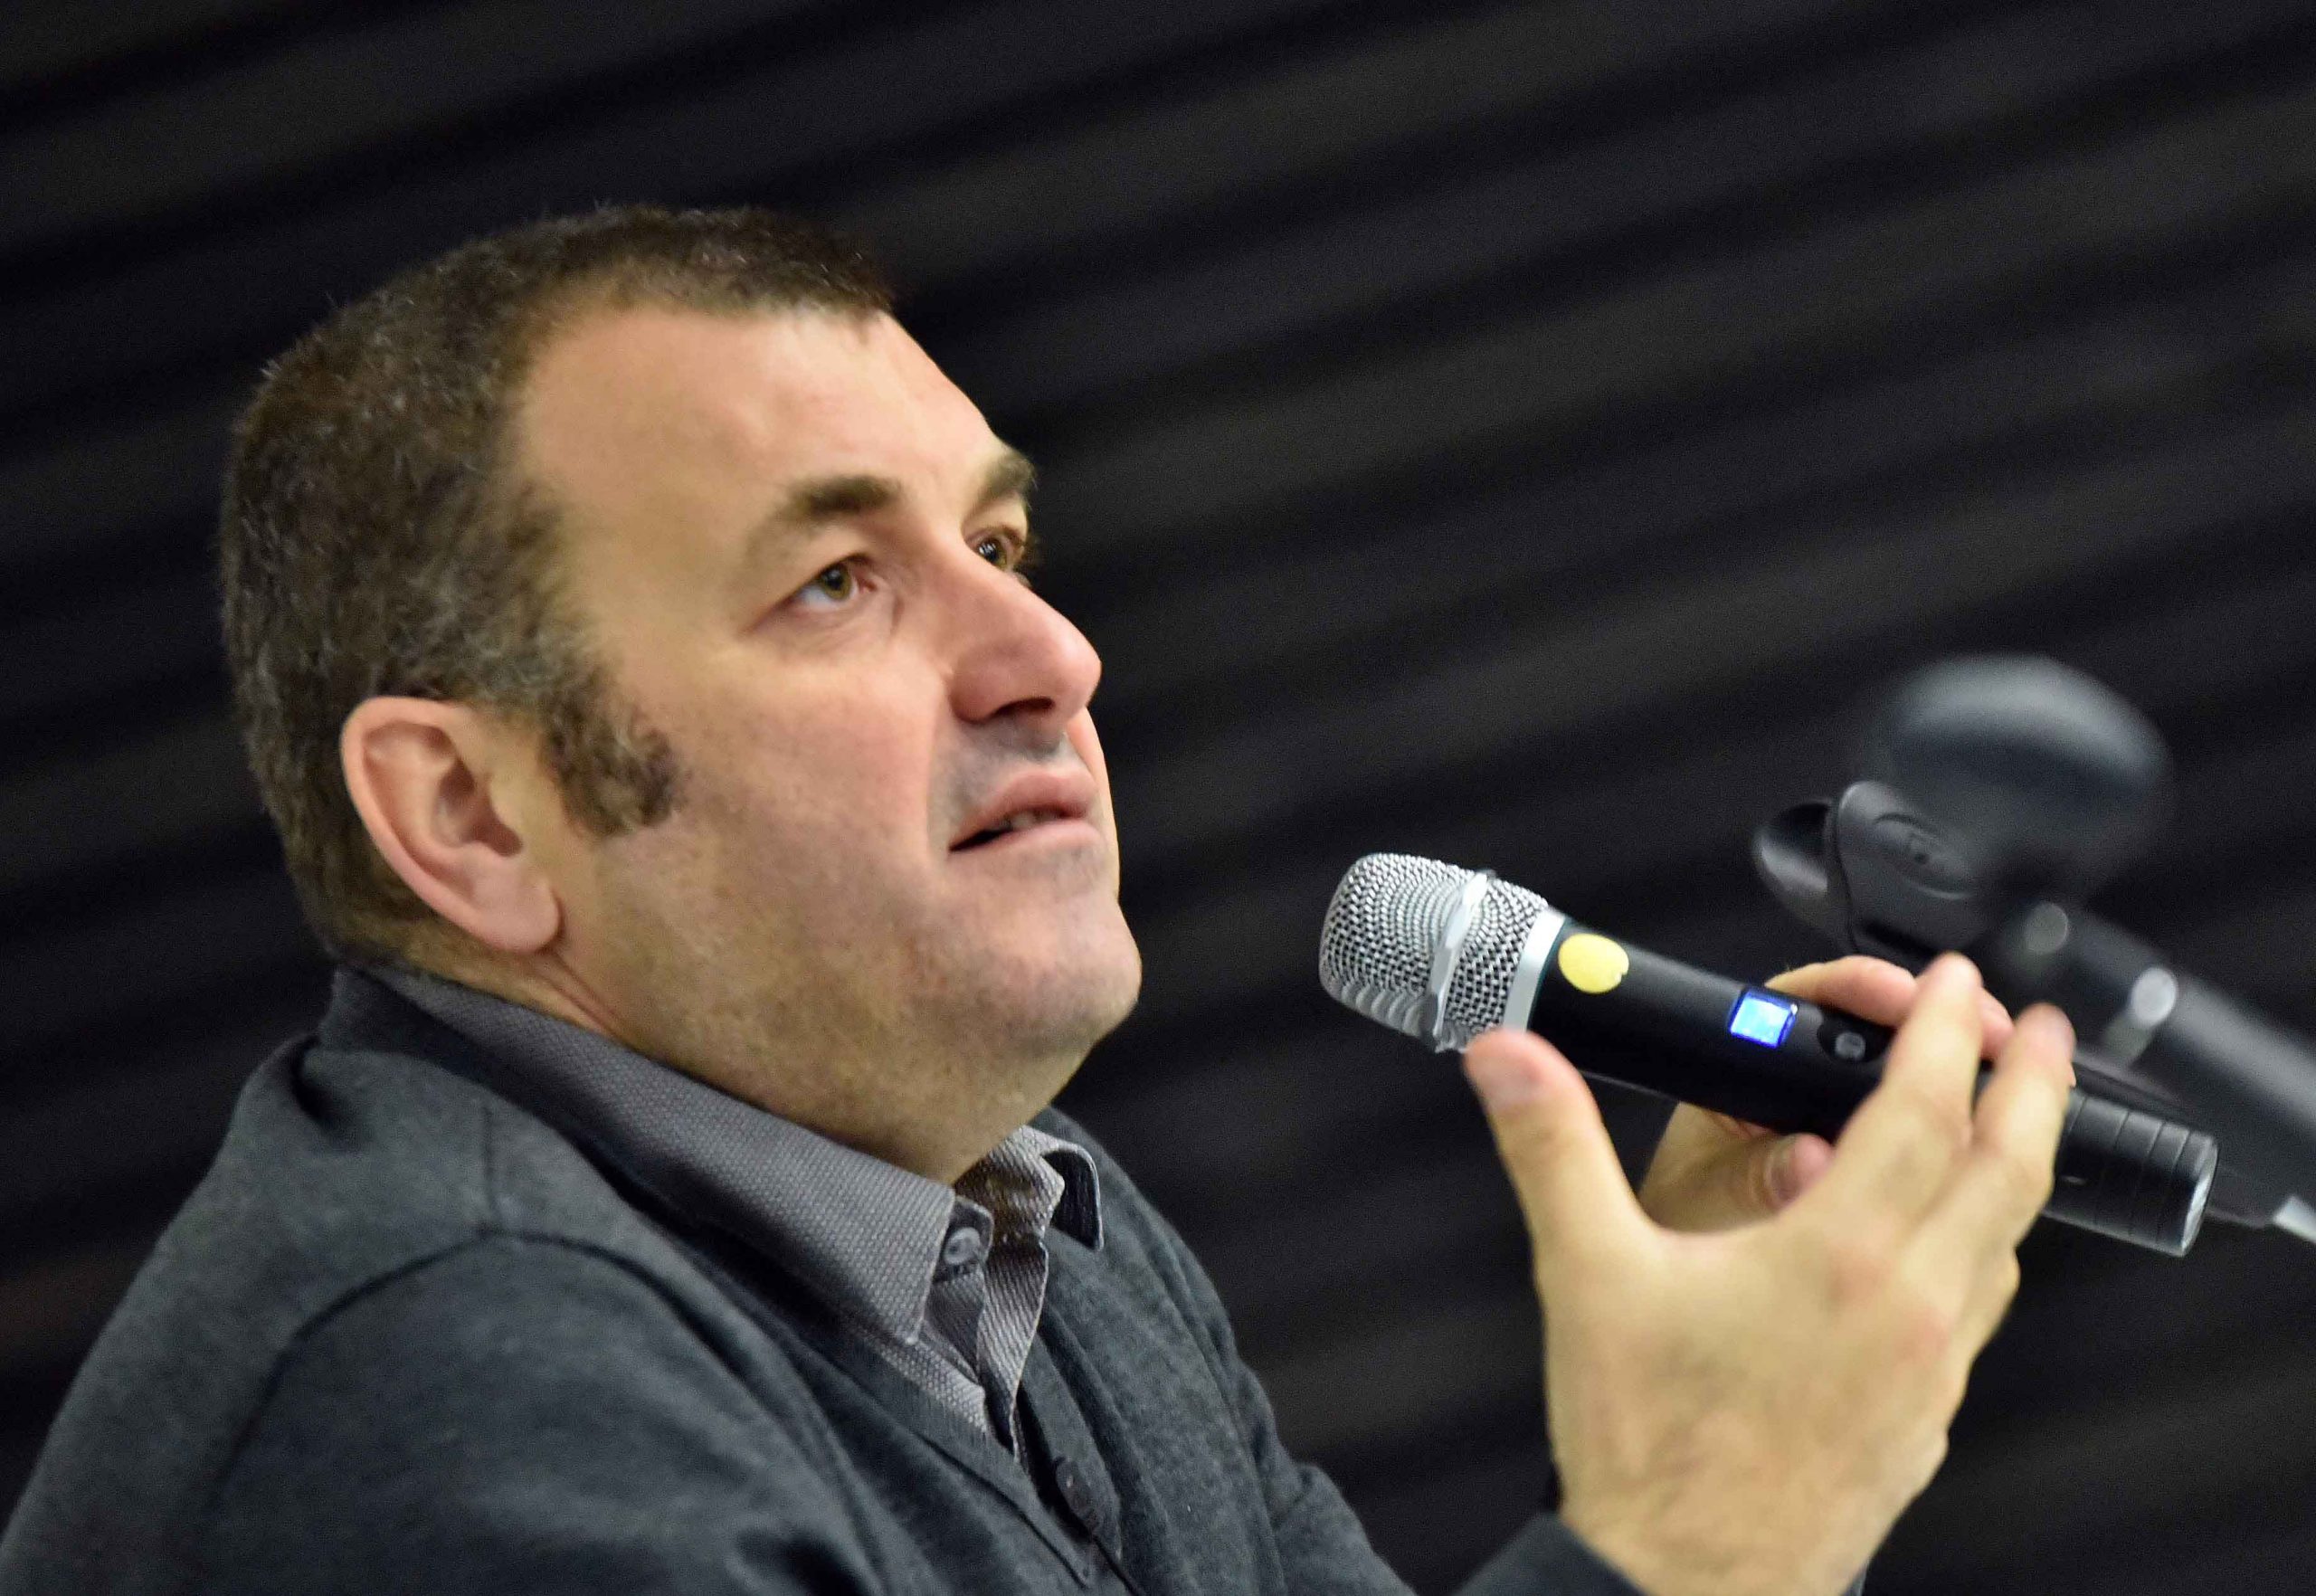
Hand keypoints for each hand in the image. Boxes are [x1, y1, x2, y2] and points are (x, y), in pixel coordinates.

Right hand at [1465, 955, 2074, 1595]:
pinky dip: (1987, 1249)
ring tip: (2009, 1125)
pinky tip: (1949, 1250)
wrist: (1684, 1587)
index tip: (1958, 983)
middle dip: (2032, 1082)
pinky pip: (1982, 1311)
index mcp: (1839, 1258)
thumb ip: (1551, 1147)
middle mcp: (1908, 1310)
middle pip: (2009, 1169)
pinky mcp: (1926, 1422)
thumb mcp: (1586, 1277)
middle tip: (2036, 1029)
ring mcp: (1930, 1373)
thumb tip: (1511, 1058)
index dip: (1944, 1031)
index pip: (1923, 1111)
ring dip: (2019, 1167)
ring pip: (2008, 1245)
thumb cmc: (1646, 1450)